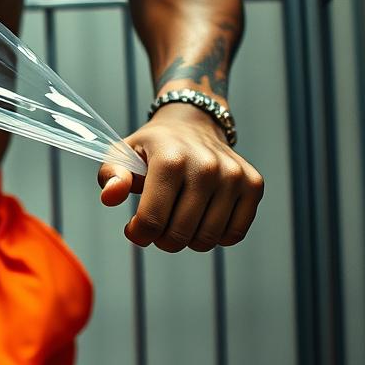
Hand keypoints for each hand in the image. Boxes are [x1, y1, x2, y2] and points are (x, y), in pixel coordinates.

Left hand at [96, 103, 264, 251]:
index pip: (151, 220)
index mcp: (170, 159)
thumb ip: (112, 176)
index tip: (133, 229)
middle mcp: (206, 166)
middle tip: (157, 227)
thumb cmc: (152, 147)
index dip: (138, 234)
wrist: (192, 124)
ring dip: (188, 240)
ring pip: (208, 239)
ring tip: (177, 222)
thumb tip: (110, 197)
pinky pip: (234, 234)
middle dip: (162, 240)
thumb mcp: (121, 155)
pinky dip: (216, 237)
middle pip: (180, 234)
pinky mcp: (253, 184)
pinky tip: (202, 219)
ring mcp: (234, 175)